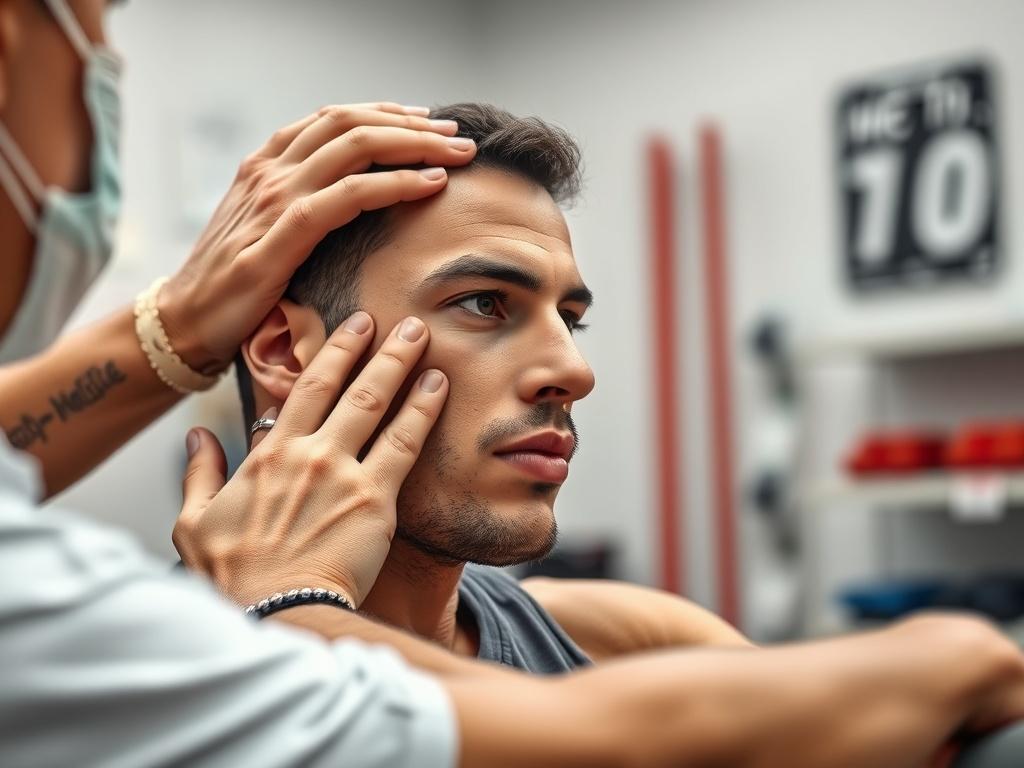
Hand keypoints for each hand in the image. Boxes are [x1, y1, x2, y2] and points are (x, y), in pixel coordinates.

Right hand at [157, 102, 474, 372]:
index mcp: (267, 164)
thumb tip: (352, 198)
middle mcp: (271, 170)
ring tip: (455, 153)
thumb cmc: (233, 282)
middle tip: (454, 135)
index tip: (426, 123)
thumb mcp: (266, 230)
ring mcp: (274, 196)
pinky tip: (430, 185)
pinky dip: (396, 184)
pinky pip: (351, 195)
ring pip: (356, 147)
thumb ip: (301, 204)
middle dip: (410, 124)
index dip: (385, 114)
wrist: (186, 321)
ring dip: (414, 145)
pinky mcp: (283, 233)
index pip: (334, 119)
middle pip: (351, 122)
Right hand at [172, 311, 447, 606]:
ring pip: (378, 405)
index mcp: (269, 454)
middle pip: (349, 386)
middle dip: (379, 347)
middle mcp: (308, 452)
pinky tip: (439, 387)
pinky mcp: (374, 499)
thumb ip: (198, 473)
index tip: (356, 326)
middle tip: (405, 322)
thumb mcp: (194, 522)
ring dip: (404, 366)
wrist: (275, 613)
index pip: (306, 387)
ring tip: (425, 337)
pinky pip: (404, 445)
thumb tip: (195, 438)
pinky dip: (422, 411)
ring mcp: (343, 472)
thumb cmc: (234, 575)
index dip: (335, 351)